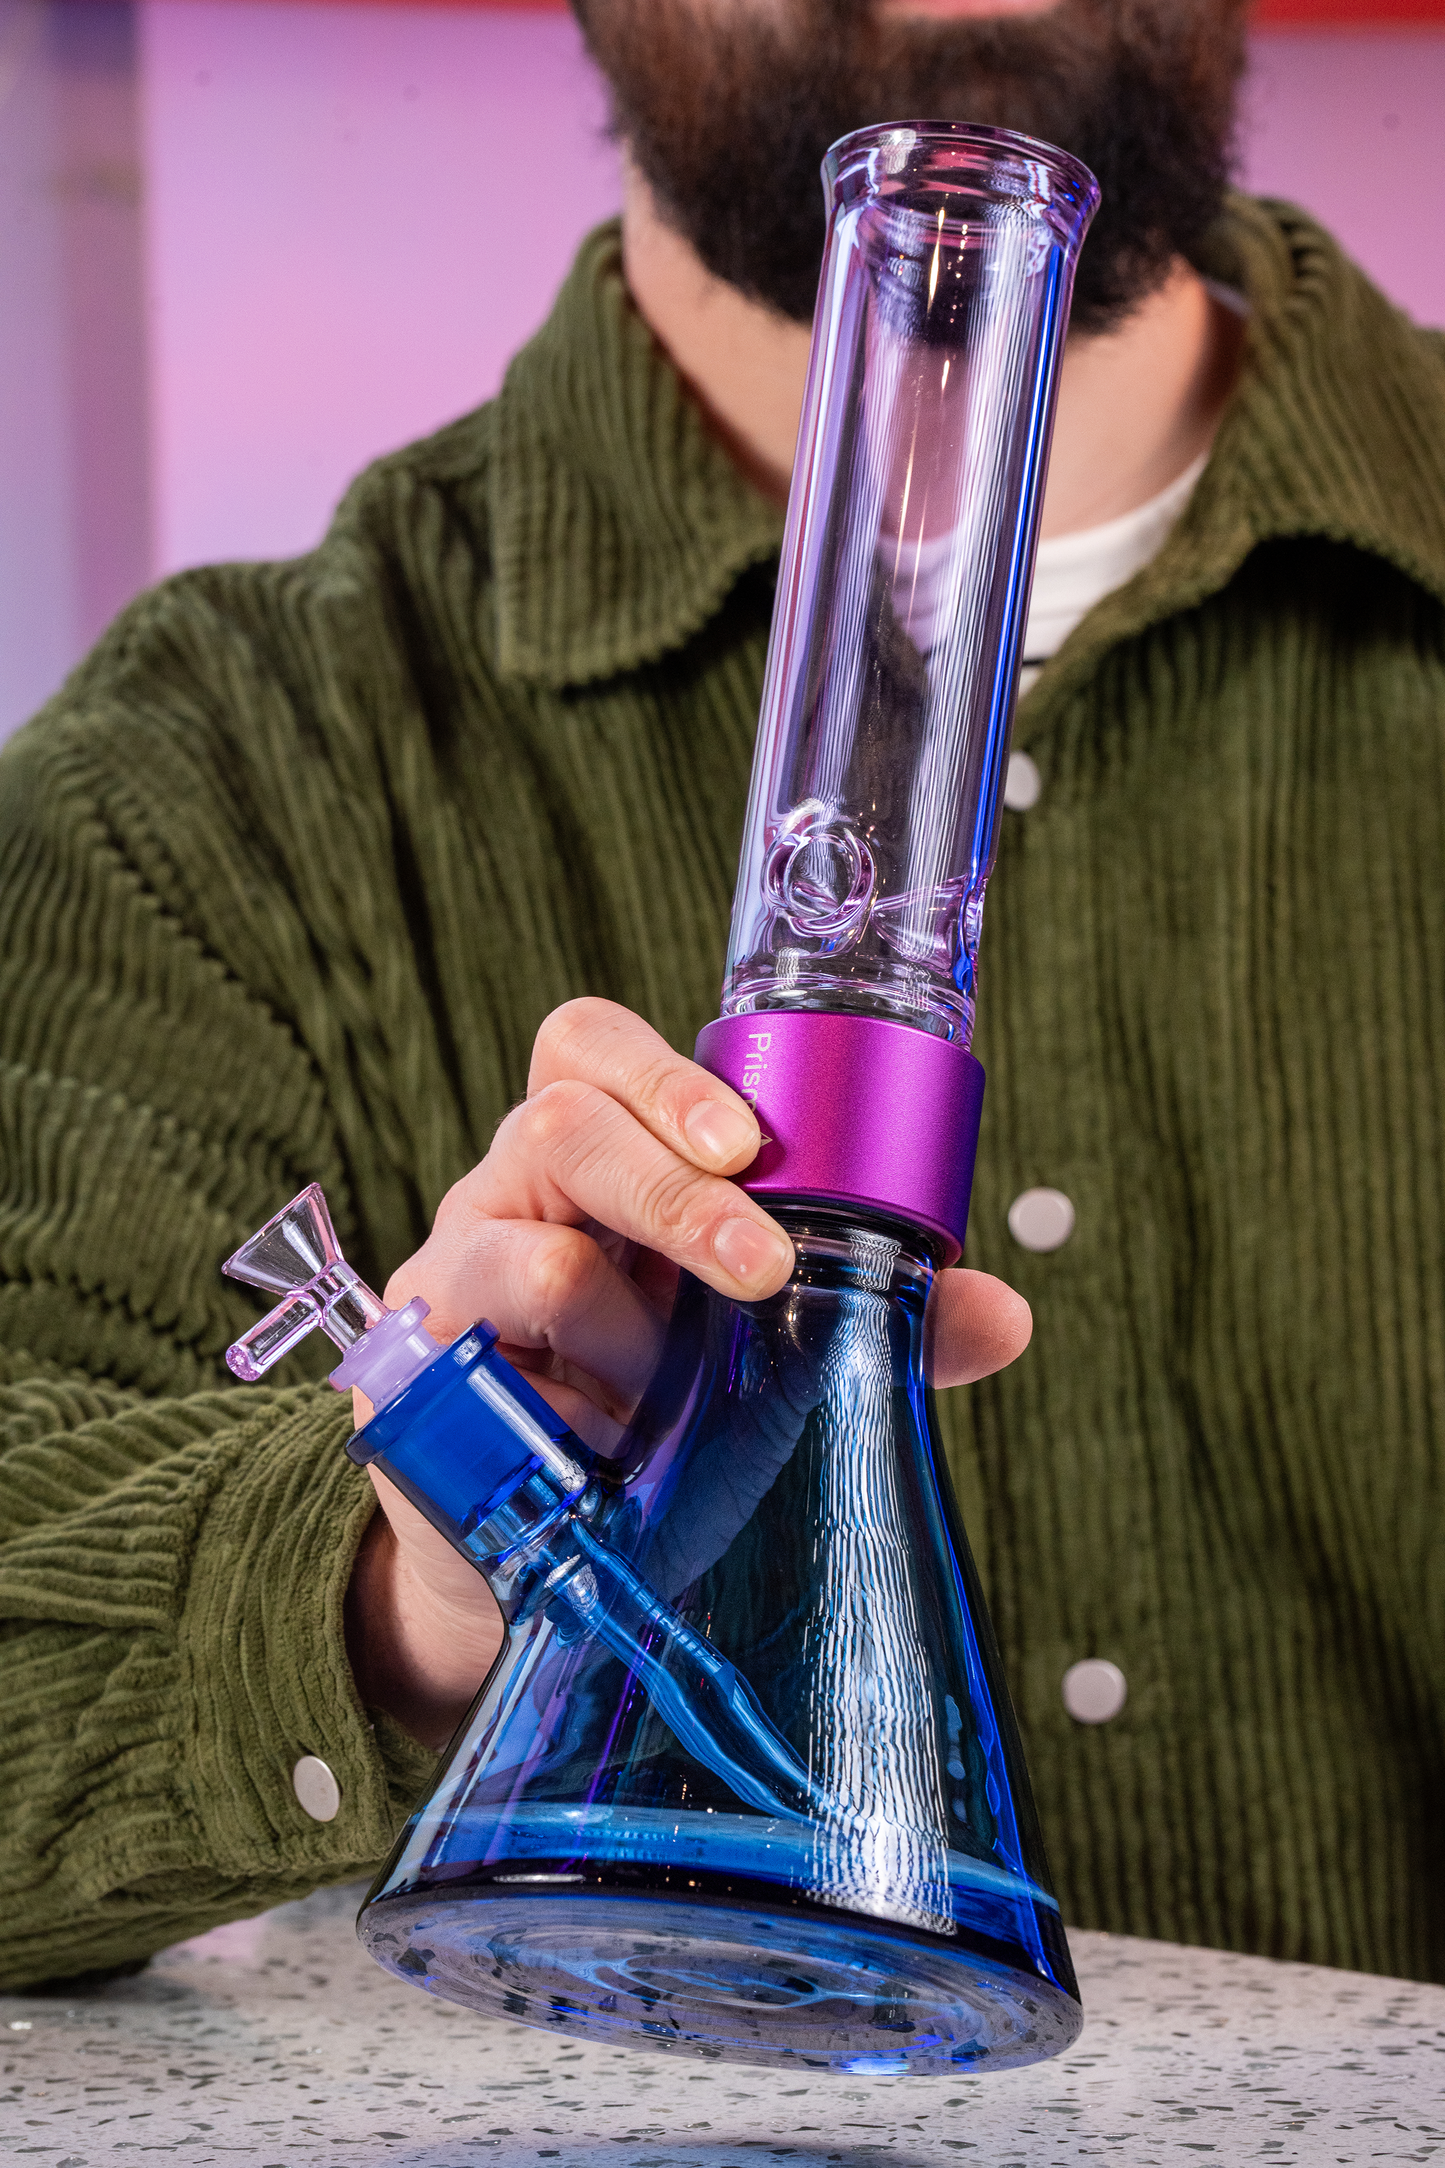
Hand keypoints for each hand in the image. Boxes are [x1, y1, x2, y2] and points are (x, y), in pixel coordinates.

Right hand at [344, 998, 1030, 1748]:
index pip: (591, 1050)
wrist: (526, 1538)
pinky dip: (558, 1409)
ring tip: (669, 1399)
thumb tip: (1000, 1313)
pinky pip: (470, 1366)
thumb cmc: (650, 1408)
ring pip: (523, 1245)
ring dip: (627, 1327)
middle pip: (561, 1123)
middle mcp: (511, 1191)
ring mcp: (453, 1276)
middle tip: (761, 1270)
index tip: (751, 1144)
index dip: (665, 1076)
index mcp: (594, 1155)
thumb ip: (867, 1322)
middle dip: (675, 1193)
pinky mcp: (415, 1377)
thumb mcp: (759, 1355)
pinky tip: (597, 1448)